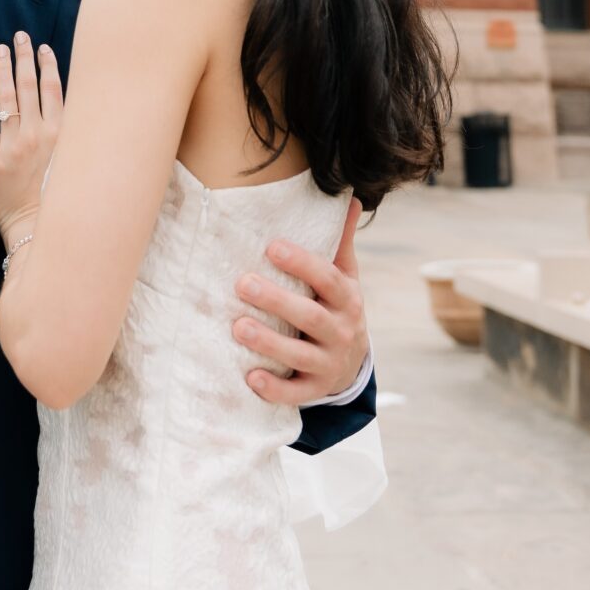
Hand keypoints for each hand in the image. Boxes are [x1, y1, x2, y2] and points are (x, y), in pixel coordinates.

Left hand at [0, 32, 62, 242]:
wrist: (38, 228)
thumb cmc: (59, 198)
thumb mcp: (73, 162)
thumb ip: (70, 136)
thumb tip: (70, 110)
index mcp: (61, 135)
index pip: (54, 90)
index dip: (48, 66)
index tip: (43, 48)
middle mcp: (38, 135)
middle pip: (30, 87)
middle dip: (24, 58)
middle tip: (19, 36)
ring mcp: (15, 145)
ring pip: (8, 98)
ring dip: (3, 71)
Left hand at [232, 196, 368, 405]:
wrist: (352, 364)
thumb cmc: (337, 309)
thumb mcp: (345, 278)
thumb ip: (341, 243)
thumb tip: (351, 197)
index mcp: (348, 299)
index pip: (328, 278)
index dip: (302, 263)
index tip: (271, 246)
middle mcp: (342, 332)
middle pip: (310, 316)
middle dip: (277, 301)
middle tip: (242, 284)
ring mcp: (329, 363)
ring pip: (300, 356)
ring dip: (269, 343)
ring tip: (238, 327)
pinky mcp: (315, 389)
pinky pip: (296, 392)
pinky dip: (275, 388)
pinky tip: (251, 377)